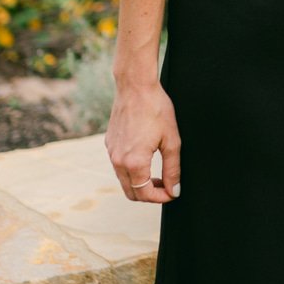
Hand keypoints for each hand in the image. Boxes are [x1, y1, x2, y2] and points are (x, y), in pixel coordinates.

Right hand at [107, 80, 180, 203]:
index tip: (173, 193)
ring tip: (158, 174)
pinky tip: (146, 159)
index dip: (162, 197)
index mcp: (134, 163)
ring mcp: (111, 152)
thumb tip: (174, 190)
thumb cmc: (156, 109)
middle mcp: (118, 161)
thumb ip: (173, 169)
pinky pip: (118, 166)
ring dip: (140, 183)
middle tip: (167, 186)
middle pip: (131, 193)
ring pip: (124, 181)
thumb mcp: (172, 141)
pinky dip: (131, 171)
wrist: (135, 86)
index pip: (145, 194)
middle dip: (150, 194)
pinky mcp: (109, 144)